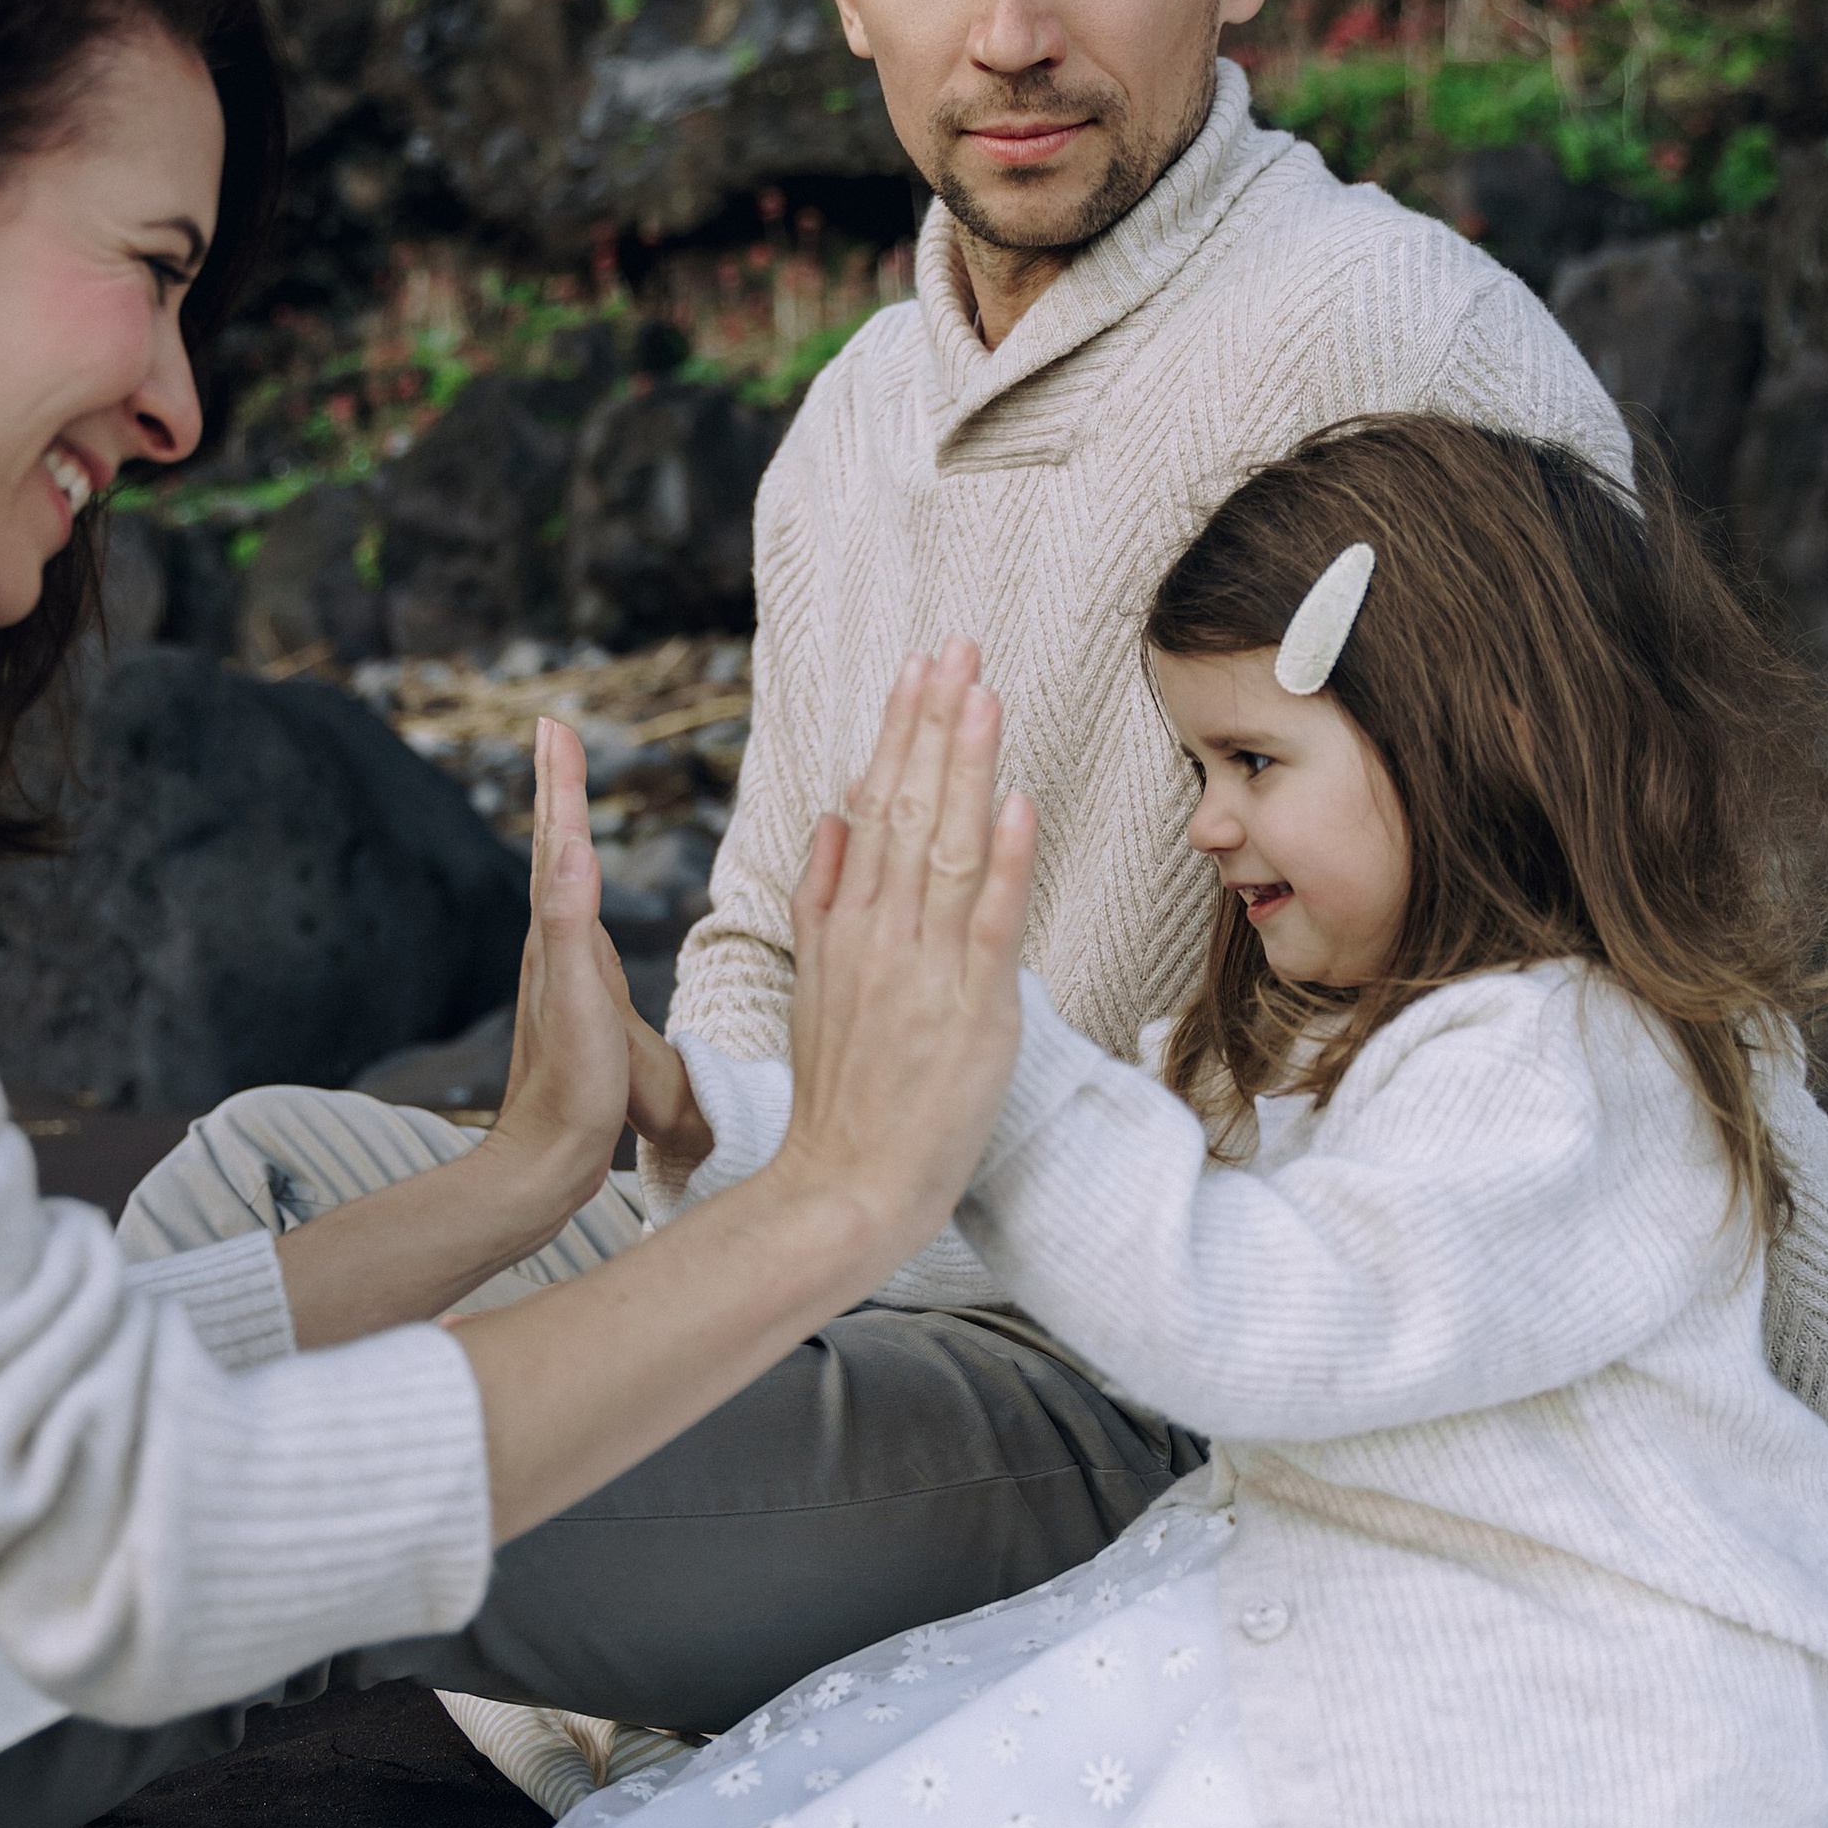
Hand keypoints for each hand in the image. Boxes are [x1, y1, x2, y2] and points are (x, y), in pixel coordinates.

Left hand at [476, 720, 633, 1229]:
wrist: (546, 1160)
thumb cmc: (572, 1090)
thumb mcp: (582, 1002)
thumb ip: (573, 925)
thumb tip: (574, 847)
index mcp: (556, 937)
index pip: (559, 843)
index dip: (560, 783)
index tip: (555, 725)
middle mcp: (550, 947)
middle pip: (554, 850)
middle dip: (557, 788)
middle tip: (554, 733)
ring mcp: (559, 974)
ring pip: (561, 883)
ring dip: (564, 831)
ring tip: (566, 795)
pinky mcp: (574, 1003)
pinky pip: (575, 922)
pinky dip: (579, 889)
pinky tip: (581, 899)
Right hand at [774, 643, 1034, 1258]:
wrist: (846, 1181)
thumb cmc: (843, 1094)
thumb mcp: (813, 982)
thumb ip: (820, 896)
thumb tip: (831, 816)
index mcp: (844, 921)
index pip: (874, 805)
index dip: (901, 732)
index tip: (920, 669)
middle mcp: (878, 931)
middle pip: (907, 806)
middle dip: (934, 722)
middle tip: (958, 646)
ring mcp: (922, 967)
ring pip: (944, 845)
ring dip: (966, 766)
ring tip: (984, 693)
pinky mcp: (968, 1008)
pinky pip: (989, 922)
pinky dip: (1001, 860)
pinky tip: (1014, 801)